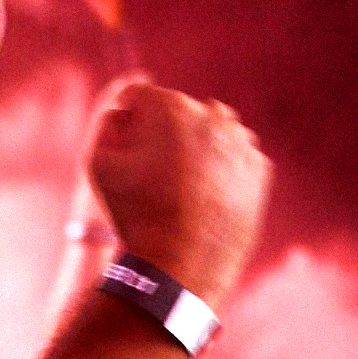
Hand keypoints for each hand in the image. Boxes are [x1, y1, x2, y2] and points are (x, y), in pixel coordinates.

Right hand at [86, 74, 271, 307]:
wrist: (182, 262)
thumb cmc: (135, 212)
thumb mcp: (98, 164)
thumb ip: (106, 124)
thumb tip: (123, 113)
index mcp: (169, 106)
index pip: (137, 96)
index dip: (123, 121)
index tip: (123, 149)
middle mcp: (211, 115)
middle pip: (176, 110)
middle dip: (161, 131)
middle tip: (150, 172)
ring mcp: (240, 141)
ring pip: (209, 131)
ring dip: (192, 146)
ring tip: (177, 185)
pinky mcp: (259, 168)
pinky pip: (232, 156)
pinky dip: (218, 168)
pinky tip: (201, 196)